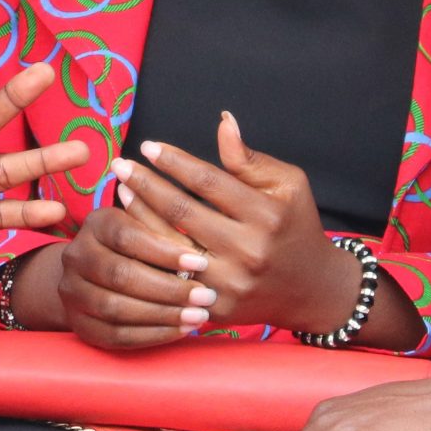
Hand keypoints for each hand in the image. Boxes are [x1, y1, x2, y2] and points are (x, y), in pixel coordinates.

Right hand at [20, 210, 216, 350]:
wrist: (93, 274)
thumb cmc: (136, 246)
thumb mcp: (147, 226)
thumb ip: (165, 228)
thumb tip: (199, 234)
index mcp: (96, 224)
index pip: (127, 236)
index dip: (165, 252)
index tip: (201, 263)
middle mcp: (76, 256)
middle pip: (120, 275)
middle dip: (168, 289)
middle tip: (206, 296)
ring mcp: (72, 292)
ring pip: (116, 308)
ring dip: (163, 315)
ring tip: (198, 316)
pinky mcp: (80, 324)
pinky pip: (115, 335)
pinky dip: (151, 335)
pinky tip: (181, 331)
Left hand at [114, 112, 358, 335]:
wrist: (311, 290)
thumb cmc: (295, 226)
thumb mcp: (289, 185)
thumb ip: (250, 159)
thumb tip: (223, 122)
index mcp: (267, 215)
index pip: (208, 181)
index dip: (174, 161)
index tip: (148, 146)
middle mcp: (248, 251)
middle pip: (182, 211)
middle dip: (145, 184)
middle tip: (119, 164)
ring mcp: (230, 284)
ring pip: (169, 245)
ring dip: (139, 215)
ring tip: (122, 190)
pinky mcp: (216, 308)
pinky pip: (170, 277)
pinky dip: (148, 252)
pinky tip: (132, 231)